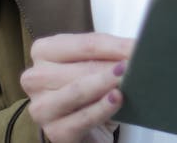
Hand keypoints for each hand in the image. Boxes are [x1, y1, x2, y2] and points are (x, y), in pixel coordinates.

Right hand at [20, 32, 134, 142]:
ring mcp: (42, 107)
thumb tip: (138, 47)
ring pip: (77, 91)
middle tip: (140, 63)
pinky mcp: (54, 132)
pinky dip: (102, 108)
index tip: (140, 46)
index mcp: (44, 52)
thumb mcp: (99, 66)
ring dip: (106, 83)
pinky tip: (117, 99)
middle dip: (113, 65)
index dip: (116, 46)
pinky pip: (81, 118)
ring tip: (128, 78)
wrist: (88, 129)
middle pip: (82, 68)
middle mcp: (36, 78)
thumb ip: (112, 54)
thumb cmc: (91, 92)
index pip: (85, 45)